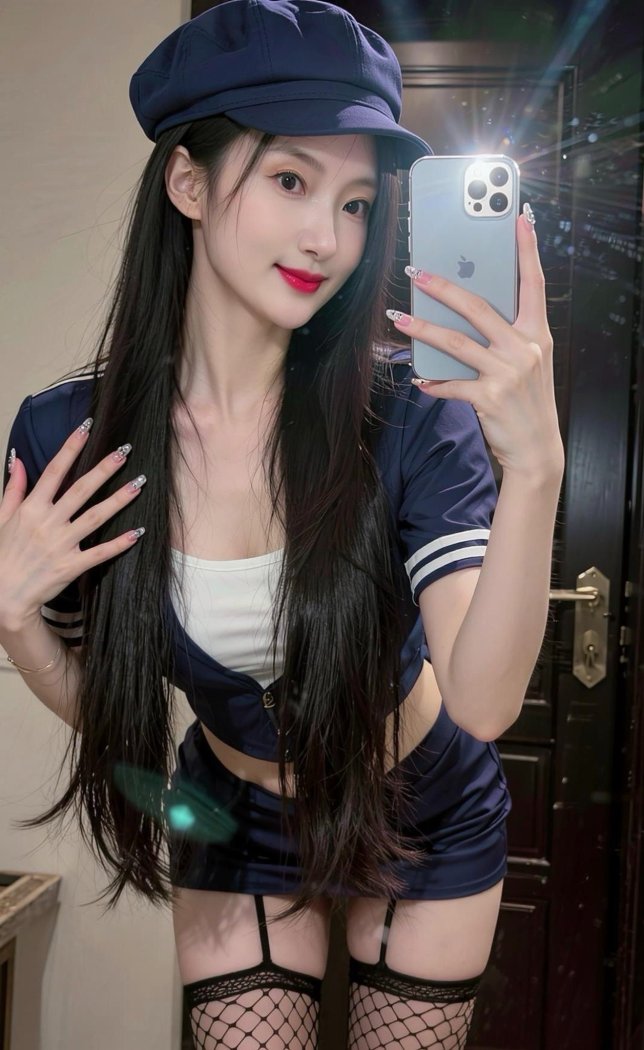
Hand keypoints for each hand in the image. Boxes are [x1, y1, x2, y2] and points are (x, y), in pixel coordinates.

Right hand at [0, 423, 145, 630]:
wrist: (3, 596)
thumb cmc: (2, 555)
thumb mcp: (1, 518)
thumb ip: (13, 490)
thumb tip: (19, 461)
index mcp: (31, 508)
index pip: (54, 471)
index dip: (71, 448)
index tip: (87, 428)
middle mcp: (48, 523)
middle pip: (81, 490)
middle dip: (104, 469)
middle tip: (125, 451)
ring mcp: (61, 545)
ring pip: (95, 517)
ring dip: (119, 499)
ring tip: (140, 483)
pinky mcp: (71, 566)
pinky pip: (99, 553)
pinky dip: (119, 543)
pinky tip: (137, 532)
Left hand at [388, 209, 564, 477]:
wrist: (537, 448)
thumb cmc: (527, 401)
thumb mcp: (529, 362)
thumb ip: (508, 336)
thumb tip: (470, 312)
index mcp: (537, 333)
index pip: (533, 282)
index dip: (527, 248)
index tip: (519, 217)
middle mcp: (524, 348)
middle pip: (479, 307)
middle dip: (444, 287)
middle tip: (416, 273)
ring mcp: (508, 373)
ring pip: (456, 342)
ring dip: (423, 329)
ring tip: (399, 318)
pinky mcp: (489, 397)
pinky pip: (451, 384)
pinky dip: (432, 381)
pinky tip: (419, 378)